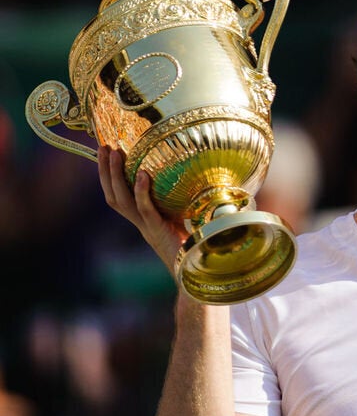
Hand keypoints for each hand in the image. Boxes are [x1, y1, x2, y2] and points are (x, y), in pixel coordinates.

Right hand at [97, 145, 188, 276]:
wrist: (195, 269)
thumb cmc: (194, 242)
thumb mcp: (183, 214)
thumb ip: (179, 196)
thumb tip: (191, 167)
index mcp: (142, 219)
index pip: (118, 195)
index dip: (109, 175)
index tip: (107, 151)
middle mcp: (139, 223)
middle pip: (112, 195)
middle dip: (105, 171)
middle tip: (103, 146)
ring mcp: (146, 227)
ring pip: (122, 201)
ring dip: (116, 176)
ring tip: (116, 153)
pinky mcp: (157, 230)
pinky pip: (145, 209)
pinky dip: (141, 191)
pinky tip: (142, 173)